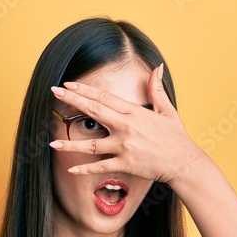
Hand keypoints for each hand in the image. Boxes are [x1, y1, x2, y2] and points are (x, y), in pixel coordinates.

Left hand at [48, 64, 207, 185]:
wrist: (184, 162)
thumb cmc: (176, 137)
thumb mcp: (168, 110)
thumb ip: (157, 89)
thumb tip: (158, 68)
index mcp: (134, 112)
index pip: (104, 97)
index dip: (84, 90)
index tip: (68, 84)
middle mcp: (125, 126)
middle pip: (93, 111)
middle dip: (72, 100)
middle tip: (54, 92)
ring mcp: (124, 146)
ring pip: (91, 144)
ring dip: (70, 143)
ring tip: (52, 142)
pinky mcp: (125, 163)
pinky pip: (101, 166)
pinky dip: (85, 169)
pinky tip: (71, 168)